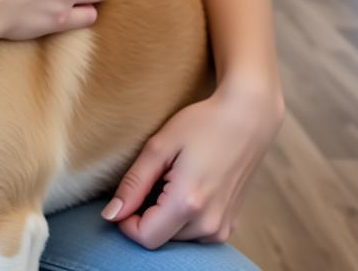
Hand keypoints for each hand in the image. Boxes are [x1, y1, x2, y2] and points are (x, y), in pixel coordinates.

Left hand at [102, 81, 284, 246]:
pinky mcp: (229, 225)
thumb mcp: (159, 147)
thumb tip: (110, 215)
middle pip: (160, 238)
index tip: (127, 193)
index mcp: (187, 204)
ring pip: (176, 237)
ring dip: (164, 215)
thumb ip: (134, 184)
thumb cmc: (201, 125)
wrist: (246, 120)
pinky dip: (182, 216)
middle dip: (145, 214)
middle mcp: (208, 225)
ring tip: (172, 178)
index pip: (145, 238)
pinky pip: (194, 232)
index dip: (126, 220)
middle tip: (153, 176)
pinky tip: (187, 186)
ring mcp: (222, 228)